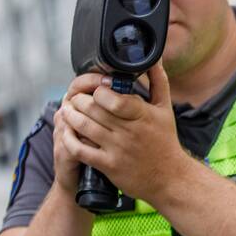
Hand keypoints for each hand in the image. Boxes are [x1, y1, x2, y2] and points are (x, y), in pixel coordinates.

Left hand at [59, 63, 184, 203]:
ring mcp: (117, 150)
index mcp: (143, 116)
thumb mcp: (165, 109)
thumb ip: (158, 81)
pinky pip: (81, 150)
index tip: (95, 89)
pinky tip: (66, 131)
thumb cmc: (165, 140)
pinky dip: (69, 139)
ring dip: (70, 116)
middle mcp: (129, 132)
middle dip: (79, 101)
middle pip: (94, 111)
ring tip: (67, 109)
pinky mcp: (108, 166)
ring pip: (85, 128)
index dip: (99, 92)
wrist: (169, 178)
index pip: (114, 100)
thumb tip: (153, 58)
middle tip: (74, 97)